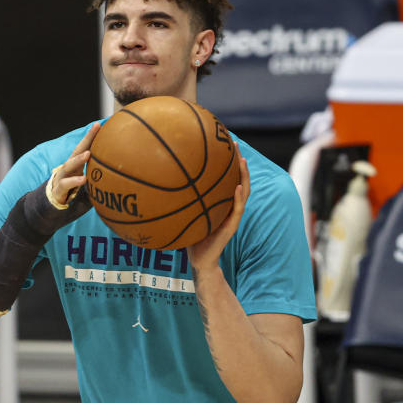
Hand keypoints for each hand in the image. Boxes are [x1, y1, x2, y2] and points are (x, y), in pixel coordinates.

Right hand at [50, 122, 99, 206]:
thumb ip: (98, 181)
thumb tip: (119, 179)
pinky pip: (66, 184)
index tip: (101, 124)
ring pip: (69, 165)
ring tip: (88, 154)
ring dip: (78, 159)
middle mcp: (69, 168)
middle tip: (97, 127)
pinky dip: (74, 181)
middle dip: (87, 138)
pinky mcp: (58, 190)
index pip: (85, 147)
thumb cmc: (73, 193)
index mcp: (76, 165)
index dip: (92, 136)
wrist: (52, 205)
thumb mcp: (87, 185)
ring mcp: (62, 177)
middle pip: (77, 150)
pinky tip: (83, 179)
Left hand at [187, 146, 248, 273]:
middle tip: (233, 142)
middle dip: (238, 160)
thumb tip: (158, 183)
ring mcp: (232, 215)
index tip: (222, 142)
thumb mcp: (184, 214)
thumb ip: (179, 200)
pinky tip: (237, 186)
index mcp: (221, 202)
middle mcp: (229, 205)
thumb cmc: (190, 237)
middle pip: (238, 178)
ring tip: (241, 160)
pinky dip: (238, 197)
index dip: (227, 160)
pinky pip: (237, 210)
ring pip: (243, 191)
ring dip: (243, 175)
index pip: (227, 177)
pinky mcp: (231, 226)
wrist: (200, 260)